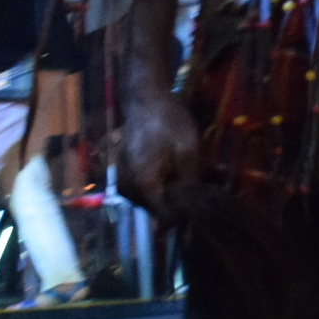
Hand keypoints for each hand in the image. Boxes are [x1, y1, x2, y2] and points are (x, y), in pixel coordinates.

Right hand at [117, 78, 200, 213]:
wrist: (145, 102)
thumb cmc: (169, 123)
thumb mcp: (189, 152)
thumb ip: (189, 184)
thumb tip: (192, 211)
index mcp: (143, 185)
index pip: (165, 217)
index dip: (184, 215)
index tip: (197, 204)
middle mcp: (127, 188)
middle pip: (155, 210)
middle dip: (175, 204)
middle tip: (191, 184)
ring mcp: (122, 182)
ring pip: (148, 202)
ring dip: (166, 195)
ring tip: (180, 174)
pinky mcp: (122, 175)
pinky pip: (141, 191)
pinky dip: (156, 186)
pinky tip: (168, 171)